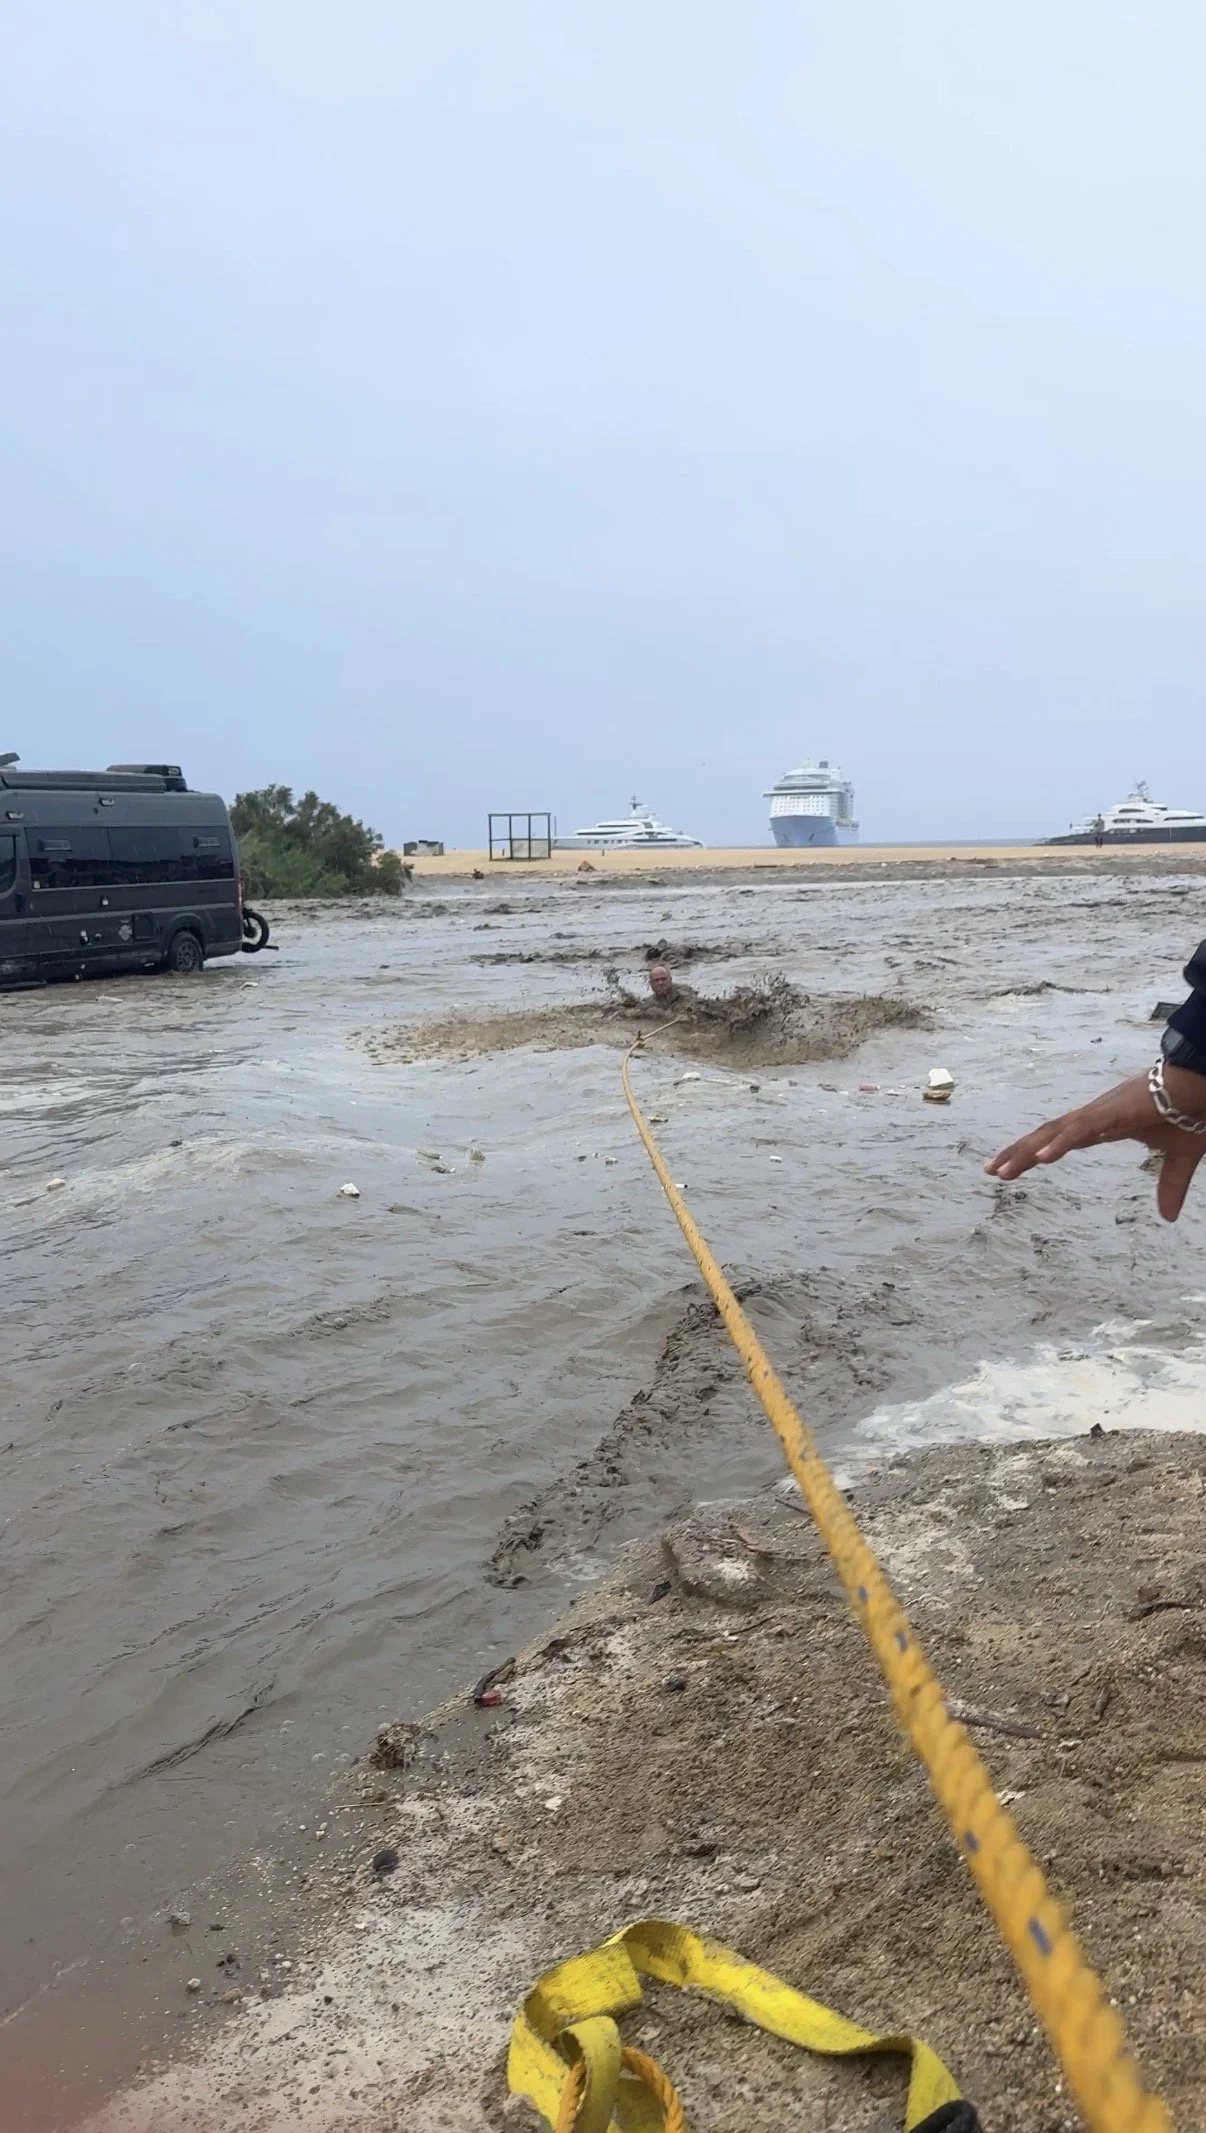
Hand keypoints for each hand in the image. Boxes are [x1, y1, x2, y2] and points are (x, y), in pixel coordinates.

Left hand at [984, 1067, 1205, 1222]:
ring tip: (1002, 1170)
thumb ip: (1170, 1186)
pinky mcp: (1114, 1112)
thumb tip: (1168, 1217)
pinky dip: (1060, 1143)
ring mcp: (1102, 1112)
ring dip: (1027, 1151)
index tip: (1008, 1167)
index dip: (1033, 1153)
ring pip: (1055, 1133)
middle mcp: (1095, 1117)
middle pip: (1047, 1135)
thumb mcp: (1180, 1157)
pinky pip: (1081, 1129)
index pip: (1059, 1140)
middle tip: (991, 1171)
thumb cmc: (1194, 1112)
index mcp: (1105, 1125)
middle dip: (1017, 1153)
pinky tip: (1041, 1158)